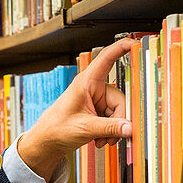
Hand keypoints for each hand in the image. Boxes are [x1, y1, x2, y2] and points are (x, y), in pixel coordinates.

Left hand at [16, 36, 134, 180]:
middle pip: (120, 99)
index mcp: (86, 82)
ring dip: (114, 129)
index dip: (122, 48)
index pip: (107, 58)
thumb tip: (129, 128)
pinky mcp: (99, 110)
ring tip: (103, 139)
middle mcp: (94, 88)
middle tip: (112, 136)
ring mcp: (97, 99)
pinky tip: (102, 138)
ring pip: (119, 111)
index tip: (135, 42)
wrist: (48, 140)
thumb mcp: (85, 128)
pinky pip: (114, 118)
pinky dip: (111, 130)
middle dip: (119, 120)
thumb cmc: (57, 128)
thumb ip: (109, 128)